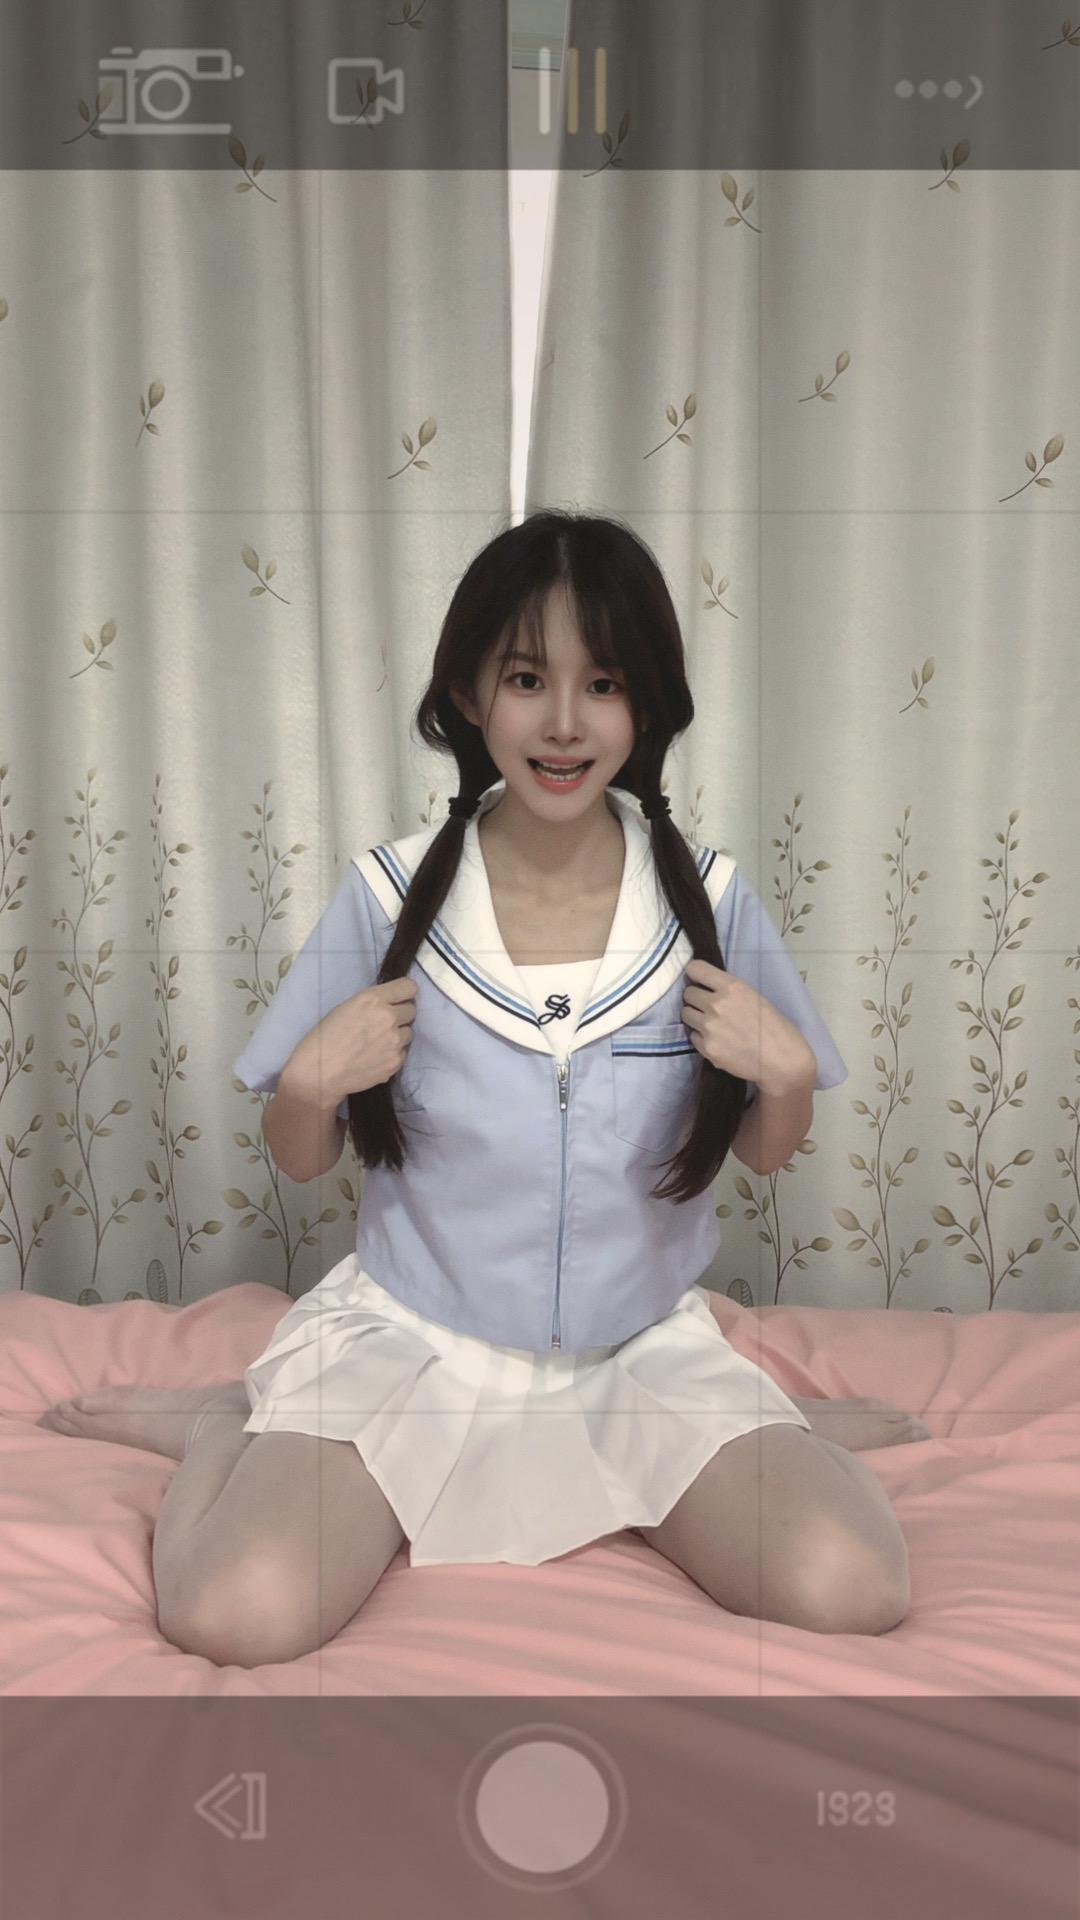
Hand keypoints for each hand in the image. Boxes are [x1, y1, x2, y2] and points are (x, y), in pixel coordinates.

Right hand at [280, 976, 417, 1111]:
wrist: (319, 1074)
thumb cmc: (323, 1038)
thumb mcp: (345, 1008)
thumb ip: (370, 1005)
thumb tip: (387, 1007)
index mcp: (372, 1000)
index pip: (409, 987)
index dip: (405, 992)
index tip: (400, 998)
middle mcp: (388, 1017)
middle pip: (411, 1010)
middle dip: (400, 1015)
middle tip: (383, 1024)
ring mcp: (394, 1041)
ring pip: (408, 1032)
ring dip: (397, 1035)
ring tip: (377, 1044)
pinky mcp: (396, 1062)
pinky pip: (402, 1052)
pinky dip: (392, 1054)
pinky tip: (375, 1058)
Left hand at [681, 958, 816, 1096]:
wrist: (782, 1061)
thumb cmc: (775, 1028)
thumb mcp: (755, 998)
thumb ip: (730, 992)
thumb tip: (708, 989)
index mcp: (733, 987)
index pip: (696, 969)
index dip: (694, 974)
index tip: (697, 980)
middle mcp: (717, 1004)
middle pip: (688, 993)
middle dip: (696, 998)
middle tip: (708, 1007)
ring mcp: (709, 1027)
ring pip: (686, 1014)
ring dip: (696, 1017)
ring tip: (712, 1025)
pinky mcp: (707, 1048)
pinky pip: (693, 1036)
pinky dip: (702, 1038)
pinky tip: (719, 1041)